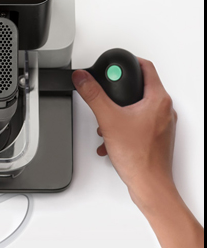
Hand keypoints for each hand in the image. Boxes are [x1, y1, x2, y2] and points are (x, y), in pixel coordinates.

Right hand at [72, 58, 177, 208]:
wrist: (149, 184)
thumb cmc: (139, 157)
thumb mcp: (108, 119)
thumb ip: (93, 95)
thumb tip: (83, 78)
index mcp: (158, 100)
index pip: (146, 68)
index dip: (128, 62)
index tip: (114, 65)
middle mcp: (165, 110)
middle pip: (141, 87)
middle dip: (119, 91)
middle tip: (106, 91)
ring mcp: (162, 125)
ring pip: (138, 107)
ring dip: (119, 111)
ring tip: (106, 120)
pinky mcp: (156, 137)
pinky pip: (138, 123)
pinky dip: (123, 125)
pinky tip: (111, 136)